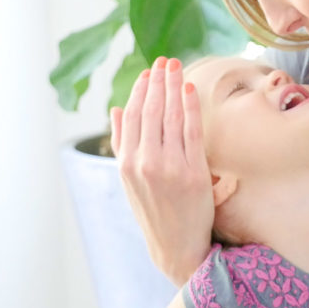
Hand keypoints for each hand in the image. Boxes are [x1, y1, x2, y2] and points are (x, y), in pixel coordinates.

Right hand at [110, 56, 214, 284]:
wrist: (176, 246)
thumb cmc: (154, 210)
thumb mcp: (130, 179)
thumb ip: (123, 143)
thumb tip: (115, 110)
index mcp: (127, 164)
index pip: (132, 116)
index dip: (141, 90)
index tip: (149, 72)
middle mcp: (145, 163)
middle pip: (151, 111)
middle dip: (159, 82)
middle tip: (166, 60)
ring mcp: (169, 167)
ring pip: (170, 117)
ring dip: (174, 87)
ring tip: (177, 67)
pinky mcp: (193, 173)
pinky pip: (192, 131)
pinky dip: (190, 107)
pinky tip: (190, 89)